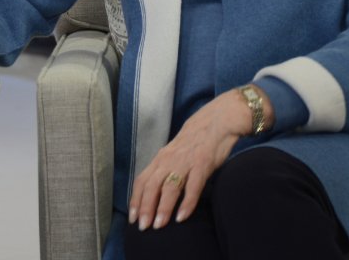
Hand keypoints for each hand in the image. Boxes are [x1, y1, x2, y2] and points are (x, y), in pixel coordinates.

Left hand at [127, 87, 264, 230]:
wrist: (217, 121)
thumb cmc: (195, 141)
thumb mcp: (175, 154)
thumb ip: (166, 169)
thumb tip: (156, 192)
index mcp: (161, 158)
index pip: (142, 180)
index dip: (136, 200)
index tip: (132, 218)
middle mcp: (169, 160)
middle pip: (152, 186)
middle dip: (145, 208)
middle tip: (143, 227)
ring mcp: (186, 161)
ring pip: (169, 187)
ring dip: (163, 208)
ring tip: (159, 225)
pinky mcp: (202, 164)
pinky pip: (193, 186)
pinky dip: (187, 203)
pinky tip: (182, 217)